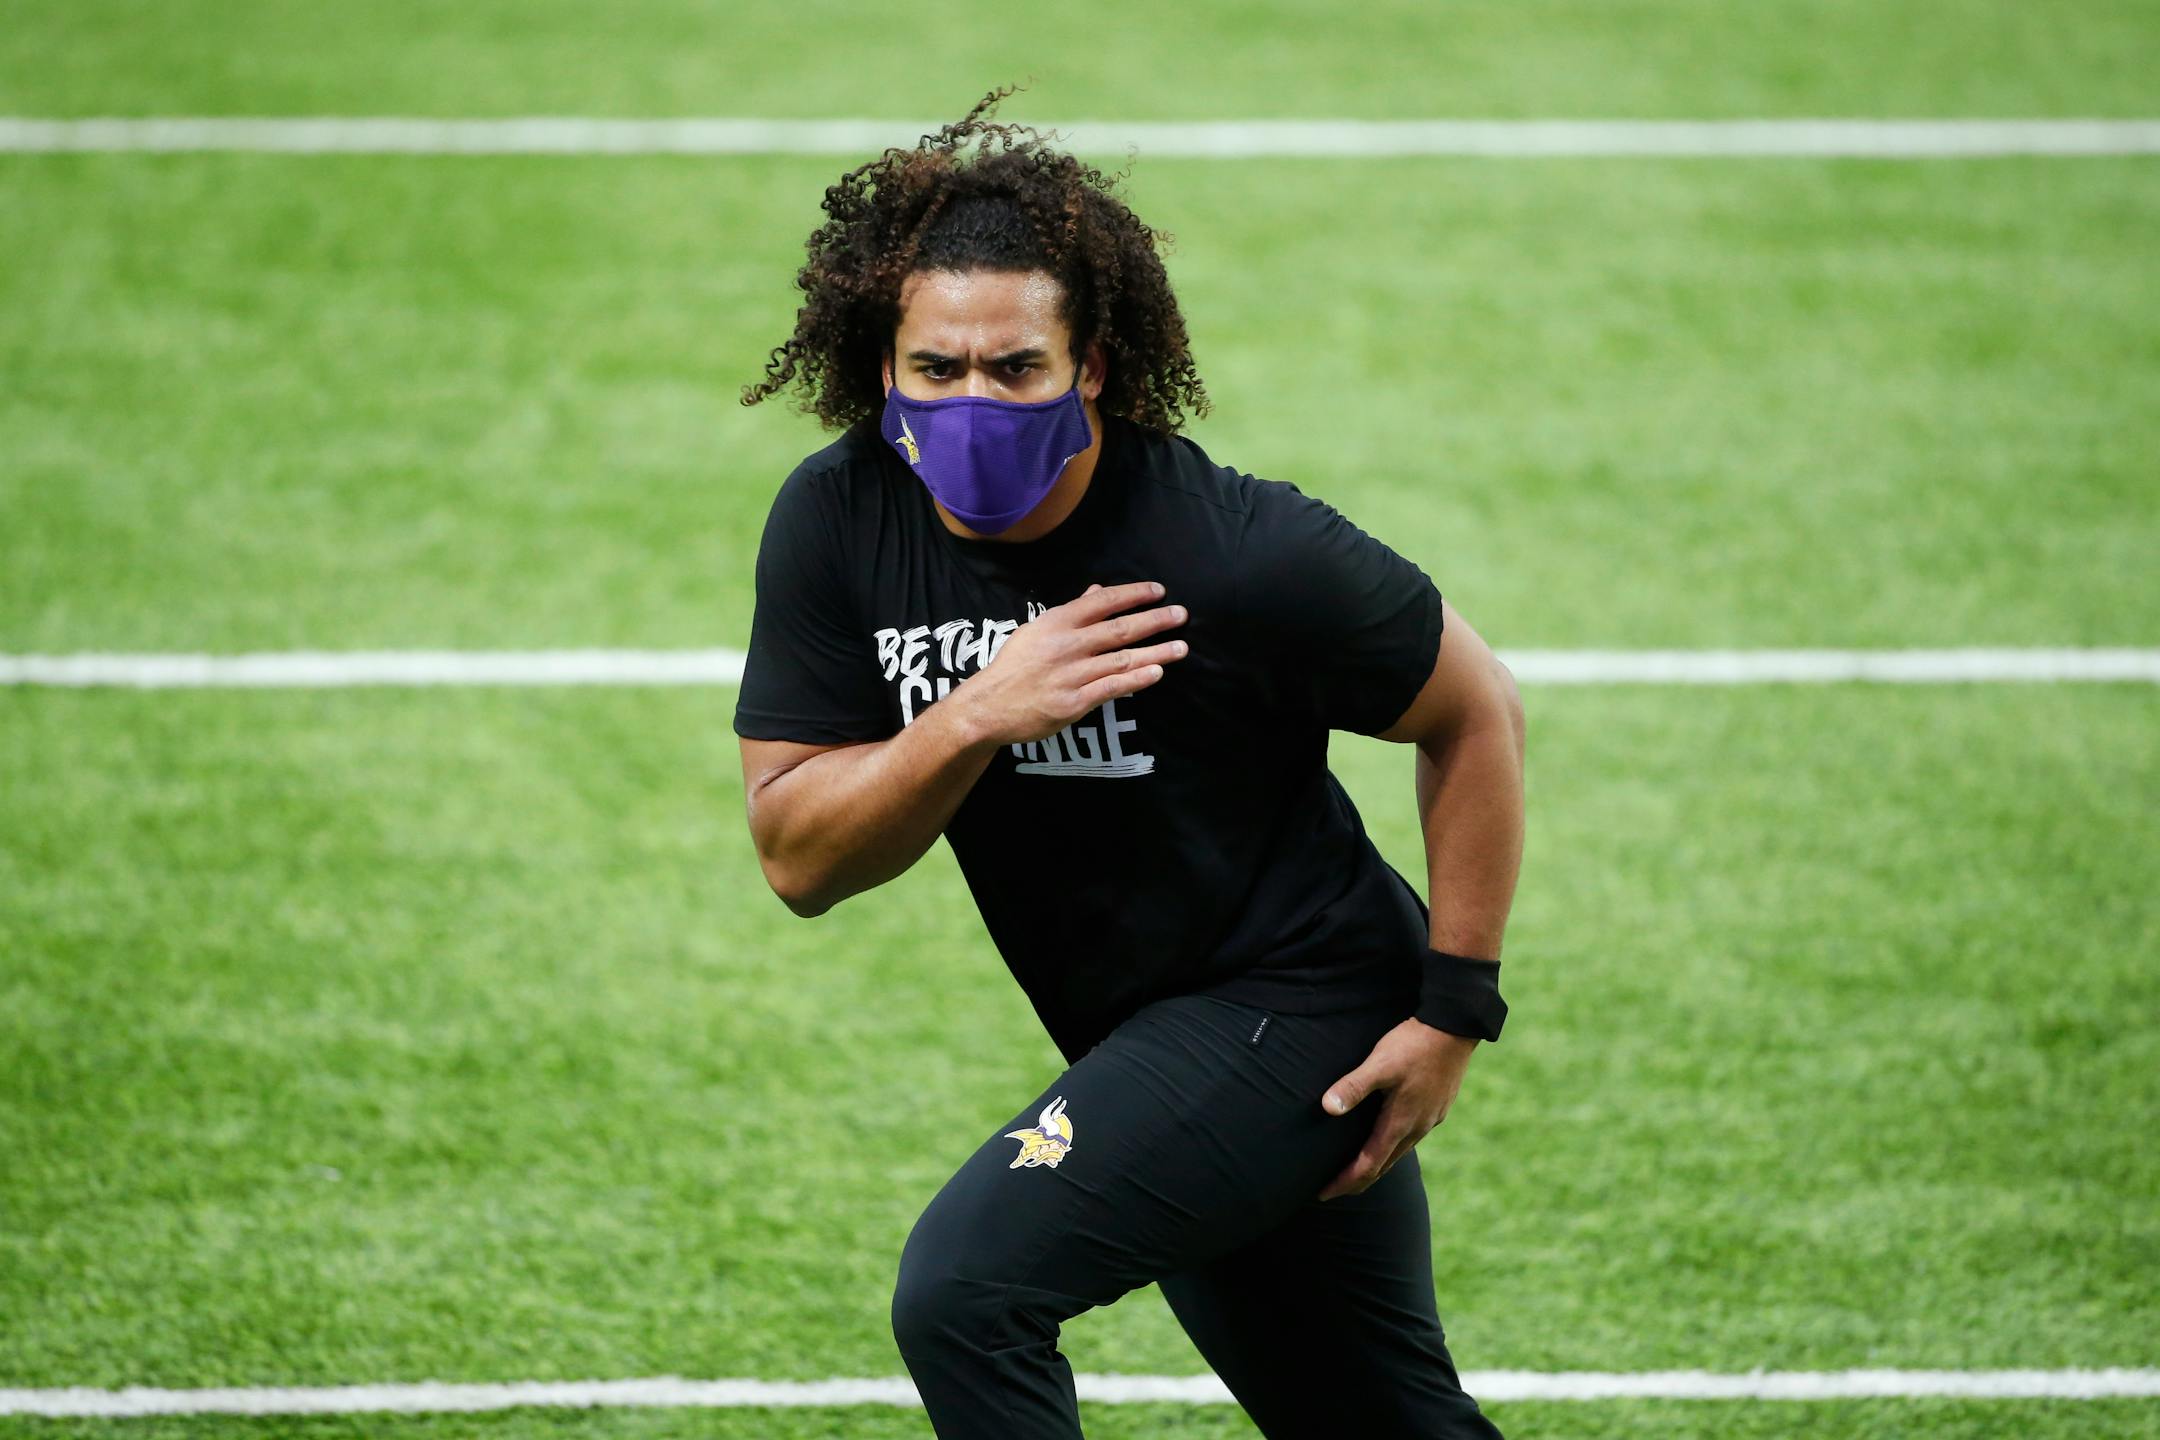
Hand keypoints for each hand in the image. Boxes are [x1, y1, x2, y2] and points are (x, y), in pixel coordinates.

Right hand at [952, 581, 1189, 746]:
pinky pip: (1112, 687)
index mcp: (1056, 622)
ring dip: (1156, 652)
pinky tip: (1157, 673)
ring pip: (1122, 659)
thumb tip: (1097, 591)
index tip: (1158, 591)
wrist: (988, 707)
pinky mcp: (1073, 703)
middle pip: (1120, 629)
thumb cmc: (1013, 667)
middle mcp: (1066, 645)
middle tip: (1182, 614)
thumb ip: (1070, 612)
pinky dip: (1137, 680)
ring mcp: (1071, 675)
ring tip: (1181, 646)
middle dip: (1155, 620)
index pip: (1102, 601)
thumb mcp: (1036, 632)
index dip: (1133, 594)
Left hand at [1316, 1018, 1477, 1201]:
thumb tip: (1327, 1108)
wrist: (1454, 1028)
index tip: (1323, 1194)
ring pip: (1398, 1154)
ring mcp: (1429, 1120)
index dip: (1344, 1182)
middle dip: (1356, 1181)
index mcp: (1399, 1123)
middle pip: (1383, 1167)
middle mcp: (1416, 1128)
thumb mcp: (1379, 1063)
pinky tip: (1385, 1138)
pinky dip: (1391, 1148)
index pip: (1368, 1166)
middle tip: (1332, 1190)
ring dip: (1375, 1166)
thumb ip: (1353, 1086)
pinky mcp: (1437, 1108)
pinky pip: (1410, 1138)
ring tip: (1355, 1170)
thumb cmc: (1414, 1044)